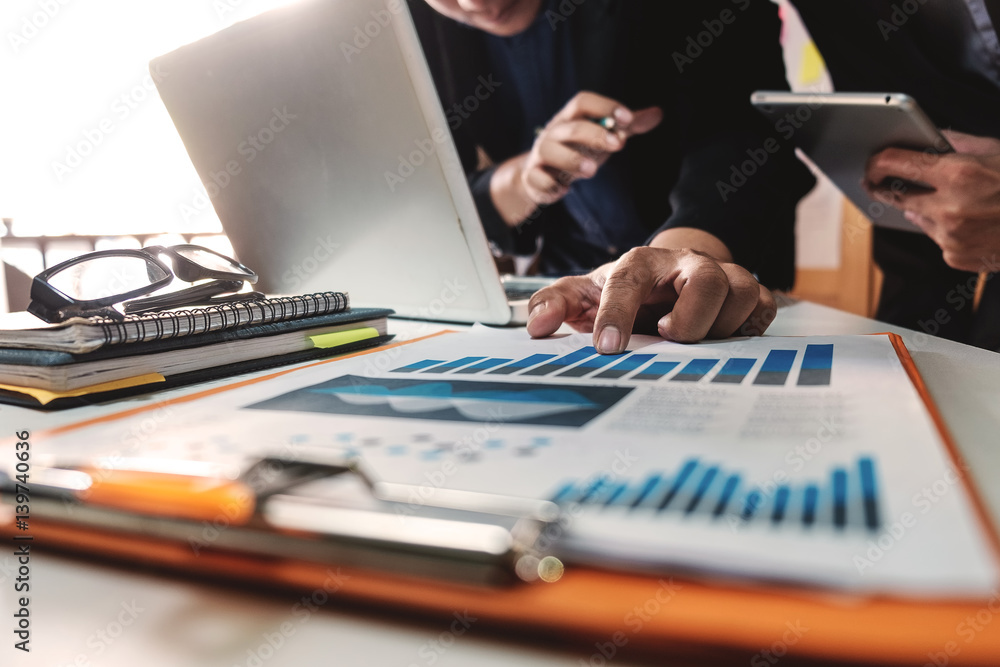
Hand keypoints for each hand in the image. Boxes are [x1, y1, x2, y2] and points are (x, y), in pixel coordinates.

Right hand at [491, 93, 662, 224]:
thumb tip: (658, 113)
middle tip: (619, 145)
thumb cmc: (577, 149)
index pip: (583, 102)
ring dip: (571, 159)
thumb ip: (628, 126)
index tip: (627, 118)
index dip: (605, 106)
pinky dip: (550, 185)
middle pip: (571, 127)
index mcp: (570, 118)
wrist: (541, 173)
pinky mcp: (532, 176)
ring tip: (591, 171)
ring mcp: (540, 154)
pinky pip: (537, 178)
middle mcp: (553, 133)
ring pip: (549, 150)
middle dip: (595, 135)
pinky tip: (564, 191)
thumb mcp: (602, 136)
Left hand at [526, 246, 776, 352]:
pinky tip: (723, 343)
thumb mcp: (584, 295)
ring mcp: (724, 278)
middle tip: (669, 338)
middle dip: (690, 318)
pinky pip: (763, 312)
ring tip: (695, 342)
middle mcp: (686, 265)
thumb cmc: (624, 293)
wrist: (666, 282)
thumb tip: (536, 324)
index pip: (629, 280)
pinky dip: (747, 330)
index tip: (607, 346)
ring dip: (719, 328)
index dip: (617, 312)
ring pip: (742, 295)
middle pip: (705, 280)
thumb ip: (554, 303)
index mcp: (640, 263)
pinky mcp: (751, 297)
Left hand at [865, 129, 999, 271]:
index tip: (870, 162)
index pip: (894, 164)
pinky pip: (937, 239)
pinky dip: (946, 229)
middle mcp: (949, 208)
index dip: (876, 162)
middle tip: (878, 180)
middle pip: (896, 196)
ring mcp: (951, 237)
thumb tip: (924, 139)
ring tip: (954, 199)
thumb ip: (953, 144)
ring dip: (926, 209)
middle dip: (887, 187)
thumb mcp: (994, 151)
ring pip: (918, 219)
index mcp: (958, 174)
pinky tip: (972, 221)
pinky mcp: (955, 257)